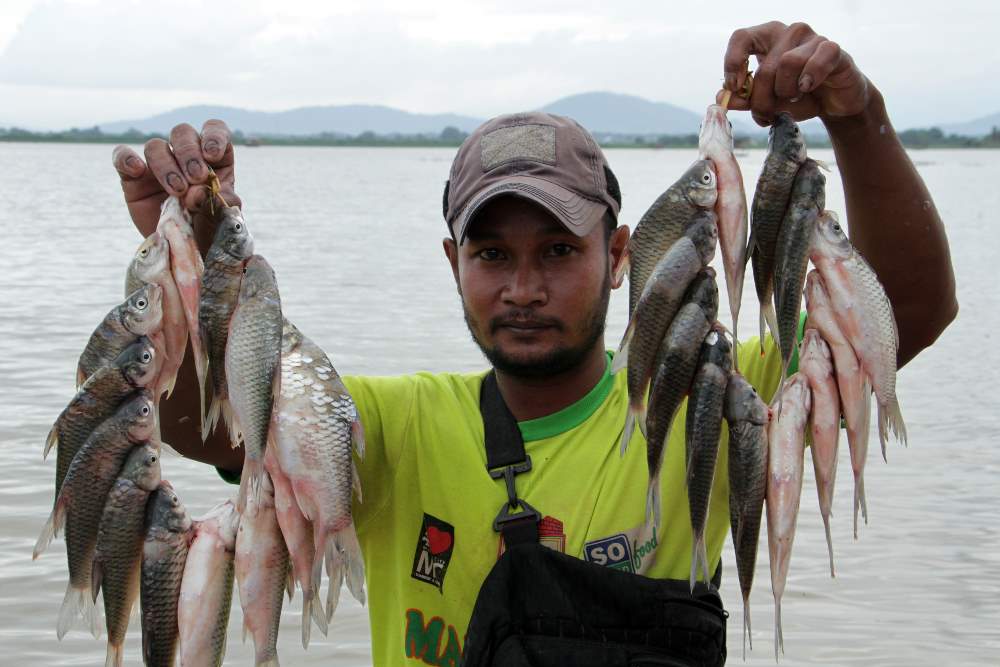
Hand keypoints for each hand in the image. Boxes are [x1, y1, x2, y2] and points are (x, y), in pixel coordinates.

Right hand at [112, 120, 241, 237]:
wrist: (184, 251)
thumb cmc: (209, 230)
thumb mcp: (223, 218)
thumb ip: (218, 202)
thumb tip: (199, 191)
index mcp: (214, 159)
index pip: (214, 130)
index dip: (213, 136)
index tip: (212, 155)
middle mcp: (185, 156)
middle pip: (182, 133)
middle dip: (189, 153)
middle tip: (196, 178)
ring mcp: (158, 165)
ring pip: (155, 146)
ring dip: (166, 166)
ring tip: (177, 192)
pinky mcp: (133, 178)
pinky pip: (122, 156)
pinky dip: (126, 158)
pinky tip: (137, 170)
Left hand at [719, 21, 869, 126]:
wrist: (833, 103)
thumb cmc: (797, 97)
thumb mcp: (767, 101)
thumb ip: (744, 98)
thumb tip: (722, 96)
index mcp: (767, 38)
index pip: (741, 37)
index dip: (733, 62)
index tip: (734, 87)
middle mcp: (788, 32)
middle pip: (765, 67)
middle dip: (762, 100)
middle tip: (766, 116)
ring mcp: (812, 38)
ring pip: (788, 64)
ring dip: (786, 91)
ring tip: (792, 99)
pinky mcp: (833, 49)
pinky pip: (815, 63)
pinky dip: (809, 80)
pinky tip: (808, 88)